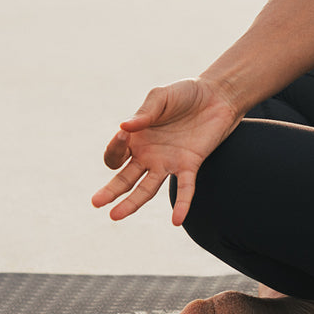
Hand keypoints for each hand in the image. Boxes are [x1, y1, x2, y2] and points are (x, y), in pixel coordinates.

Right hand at [90, 78, 242, 226]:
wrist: (217, 95)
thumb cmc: (185, 94)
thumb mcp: (161, 97)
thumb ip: (145, 112)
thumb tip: (123, 127)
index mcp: (136, 138)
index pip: (115, 154)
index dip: (115, 148)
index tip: (124, 133)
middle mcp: (148, 155)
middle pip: (125, 178)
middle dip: (110, 191)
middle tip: (96, 203)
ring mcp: (168, 162)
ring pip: (146, 189)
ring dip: (132, 203)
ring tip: (115, 216)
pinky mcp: (190, 165)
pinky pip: (185, 189)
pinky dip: (182, 205)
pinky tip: (177, 220)